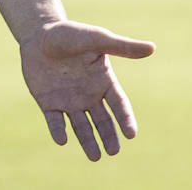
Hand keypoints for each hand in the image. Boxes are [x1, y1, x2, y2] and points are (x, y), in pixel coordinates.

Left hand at [19, 20, 154, 160]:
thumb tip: (152, 47)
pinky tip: (62, 140)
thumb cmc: (70, 34)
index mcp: (104, 81)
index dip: (125, 119)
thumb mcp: (96, 38)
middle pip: (103, 121)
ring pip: (82, 126)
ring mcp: (69, 100)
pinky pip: (55, 121)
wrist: (38, 33)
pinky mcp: (49, 103)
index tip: (130, 134)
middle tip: (113, 151)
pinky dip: (58, 131)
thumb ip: (121, 46)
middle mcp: (89, 95)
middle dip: (108, 136)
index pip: (119, 105)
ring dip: (88, 142)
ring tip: (95, 157)